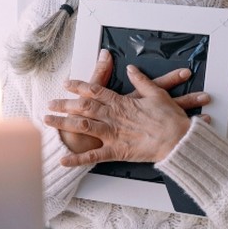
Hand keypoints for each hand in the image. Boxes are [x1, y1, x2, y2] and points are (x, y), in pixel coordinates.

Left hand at [46, 51, 211, 164]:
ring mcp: (112, 133)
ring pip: (82, 126)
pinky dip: (77, 159)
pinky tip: (62, 160)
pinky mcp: (116, 151)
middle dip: (64, 104)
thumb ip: (142, 80)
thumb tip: (132, 68)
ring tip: (48, 121)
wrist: (179, 139)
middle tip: (49, 103)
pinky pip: (93, 156)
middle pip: (82, 107)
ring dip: (63, 123)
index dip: (79, 87)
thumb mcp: (157, 94)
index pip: (95, 91)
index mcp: (121, 102)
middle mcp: (113, 116)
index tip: (66, 84)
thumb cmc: (170, 118)